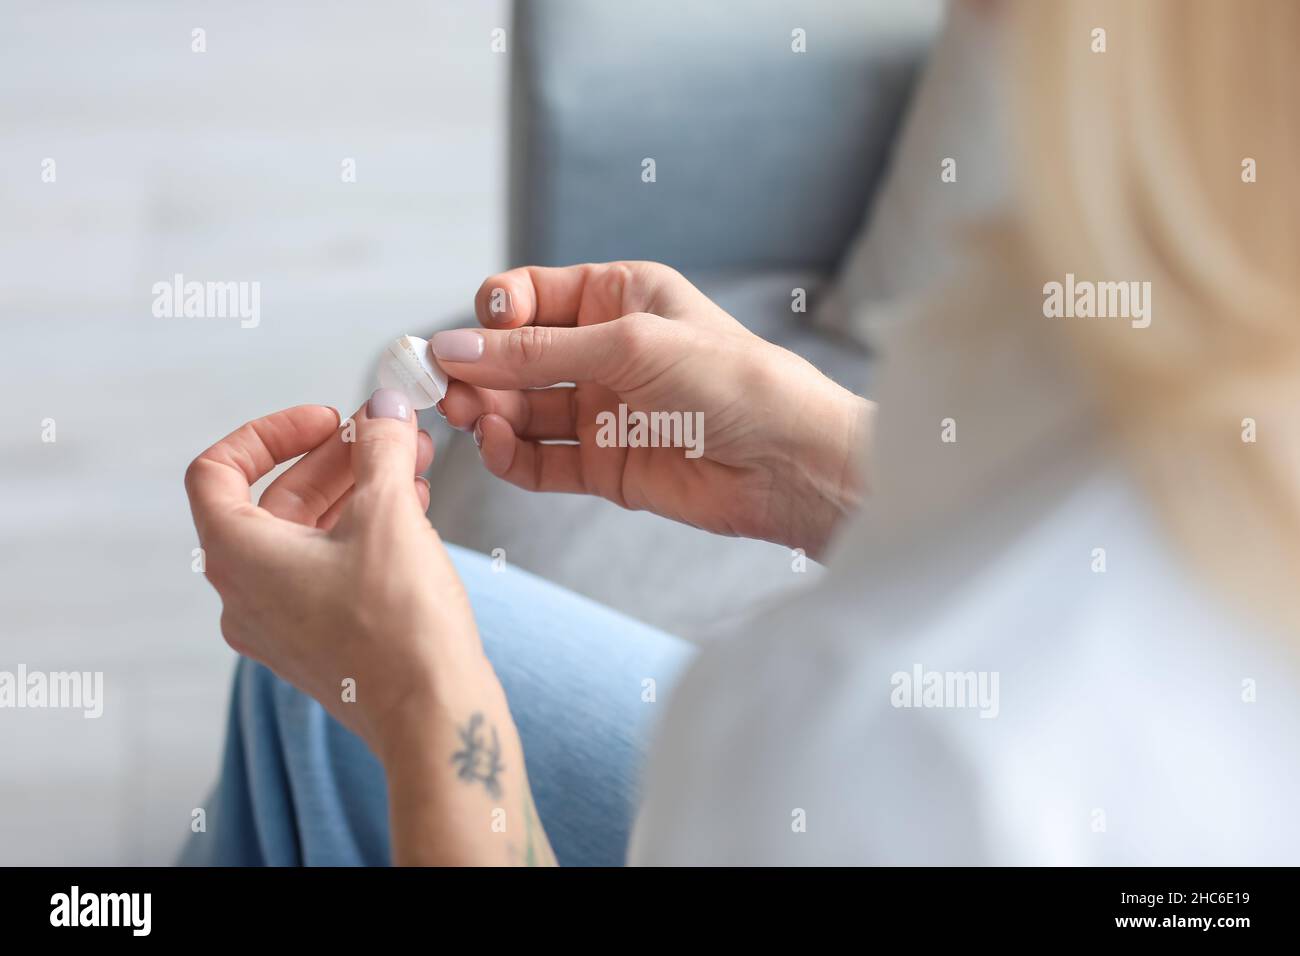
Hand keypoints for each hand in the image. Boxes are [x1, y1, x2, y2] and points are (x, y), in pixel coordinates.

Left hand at [185, 392, 554, 864]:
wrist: (433, 716)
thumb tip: (385, 406)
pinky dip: (362, 532)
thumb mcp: (389, 513)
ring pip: (307, 534)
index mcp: (238, 556)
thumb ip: (381, 447)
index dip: (270, 431)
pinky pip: (327, 569)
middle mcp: (245, 593)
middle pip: (275, 499)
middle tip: (388, 433)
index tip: (328, 420)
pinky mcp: (319, 643)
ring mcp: (281, 623)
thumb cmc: (399, 624)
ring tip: (414, 465)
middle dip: (336, 458)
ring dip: (356, 491)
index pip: (217, 470)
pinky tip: (414, 511)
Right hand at [434, 261, 870, 557]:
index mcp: (618, 296)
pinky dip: (513, 455)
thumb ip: (537, 353)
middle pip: (517, 356)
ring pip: (523, 409)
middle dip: (480, 369)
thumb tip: (455, 348)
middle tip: (446, 387)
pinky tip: (499, 444)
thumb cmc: (729, 380)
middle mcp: (606, 351)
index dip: (494, 315)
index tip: (468, 337)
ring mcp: (605, 410)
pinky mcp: (606, 465)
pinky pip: (542, 459)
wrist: (786, 461)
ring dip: (489, 411)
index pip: (531, 296)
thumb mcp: (628, 346)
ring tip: (469, 415)